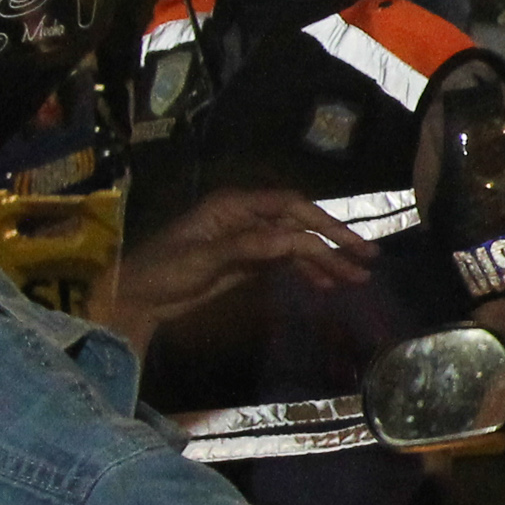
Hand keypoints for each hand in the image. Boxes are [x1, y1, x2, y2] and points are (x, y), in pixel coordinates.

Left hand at [97, 190, 374, 338]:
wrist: (136, 298)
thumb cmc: (162, 271)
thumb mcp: (205, 258)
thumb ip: (251, 247)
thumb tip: (295, 240)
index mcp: (234, 206)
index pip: (289, 206)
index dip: (322, 222)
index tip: (349, 243)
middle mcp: (245, 217)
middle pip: (299, 224)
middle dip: (333, 242)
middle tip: (368, 260)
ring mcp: (247, 240)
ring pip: (295, 245)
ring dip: (325, 261)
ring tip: (355, 280)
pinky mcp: (246, 262)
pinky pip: (284, 263)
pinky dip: (305, 272)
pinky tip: (325, 286)